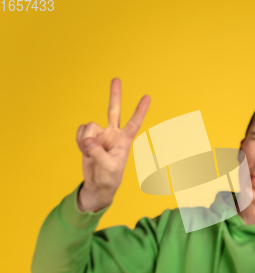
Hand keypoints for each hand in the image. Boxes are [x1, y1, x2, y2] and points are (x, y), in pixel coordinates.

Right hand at [76, 78, 150, 211]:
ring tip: (90, 152)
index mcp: (124, 140)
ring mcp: (100, 134)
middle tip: (116, 78)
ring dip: (86, 139)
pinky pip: (80, 132)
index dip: (140, 110)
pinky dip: (79, 141)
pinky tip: (84, 150)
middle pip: (114, 110)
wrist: (97, 184)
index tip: (147, 97)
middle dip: (115, 95)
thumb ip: (98, 152)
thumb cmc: (109, 177)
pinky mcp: (88, 138)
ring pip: (90, 126)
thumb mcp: (108, 167)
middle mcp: (113, 133)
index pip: (134, 123)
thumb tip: (88, 139)